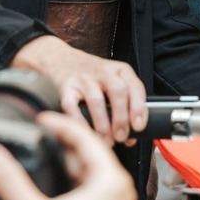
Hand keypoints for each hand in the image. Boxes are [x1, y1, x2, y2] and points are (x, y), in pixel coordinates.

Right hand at [0, 112, 136, 199]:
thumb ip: (8, 181)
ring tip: (42, 152)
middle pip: (89, 151)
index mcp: (110, 181)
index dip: (60, 123)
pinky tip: (53, 182)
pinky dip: (72, 178)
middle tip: (37, 132)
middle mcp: (118, 190)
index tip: (41, 117)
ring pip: (90, 170)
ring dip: (66, 160)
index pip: (85, 136)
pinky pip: (90, 186)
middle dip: (61, 141)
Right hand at [13, 36, 147, 143]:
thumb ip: (125, 105)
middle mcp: (103, 72)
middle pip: (118, 91)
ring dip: (103, 125)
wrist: (60, 59)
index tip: (138, 127)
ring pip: (97, 100)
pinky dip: (81, 123)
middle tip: (121, 137)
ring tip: (106, 140)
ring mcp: (83, 78)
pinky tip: (86, 133)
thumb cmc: (92, 76)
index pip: (135, 87)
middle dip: (121, 118)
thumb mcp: (113, 81)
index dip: (139, 108)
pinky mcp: (66, 87)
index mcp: (119, 70)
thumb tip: (131, 138)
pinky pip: (72, 107)